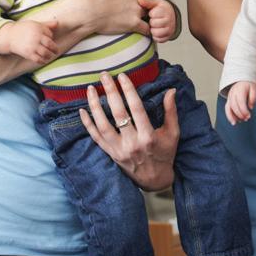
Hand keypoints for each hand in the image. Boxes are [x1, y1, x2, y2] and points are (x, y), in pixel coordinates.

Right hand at [0, 19, 57, 63]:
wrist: (9, 36)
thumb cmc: (24, 29)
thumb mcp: (35, 24)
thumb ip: (47, 24)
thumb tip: (58, 23)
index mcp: (39, 29)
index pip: (50, 35)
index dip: (51, 38)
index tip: (50, 40)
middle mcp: (36, 37)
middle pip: (50, 45)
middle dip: (55, 49)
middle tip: (56, 51)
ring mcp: (32, 46)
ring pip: (46, 53)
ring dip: (49, 56)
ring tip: (50, 56)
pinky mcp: (28, 53)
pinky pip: (38, 59)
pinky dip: (42, 61)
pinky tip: (43, 60)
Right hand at [70, 0, 147, 35]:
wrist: (82, 11)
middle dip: (135, 1)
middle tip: (125, 7)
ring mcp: (135, 9)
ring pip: (144, 11)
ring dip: (140, 14)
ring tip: (132, 18)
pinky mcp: (133, 23)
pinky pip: (146, 27)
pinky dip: (145, 29)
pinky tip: (140, 29)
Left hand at [79, 71, 176, 190]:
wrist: (154, 180)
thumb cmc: (165, 154)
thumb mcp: (173, 133)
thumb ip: (171, 111)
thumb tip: (171, 90)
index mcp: (148, 136)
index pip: (136, 108)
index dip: (128, 91)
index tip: (123, 76)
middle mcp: (131, 143)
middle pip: (118, 114)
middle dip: (110, 92)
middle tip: (105, 75)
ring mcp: (118, 149)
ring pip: (102, 125)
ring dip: (95, 105)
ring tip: (91, 88)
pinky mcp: (110, 154)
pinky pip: (95, 138)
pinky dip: (87, 124)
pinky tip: (82, 111)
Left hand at [141, 0, 176, 42]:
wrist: (171, 16)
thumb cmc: (161, 9)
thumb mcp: (155, 3)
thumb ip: (147, 2)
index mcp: (165, 11)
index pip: (153, 15)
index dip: (151, 14)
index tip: (152, 13)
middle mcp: (169, 20)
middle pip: (154, 24)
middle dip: (151, 22)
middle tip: (152, 20)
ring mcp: (169, 29)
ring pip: (156, 33)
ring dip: (152, 30)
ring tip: (153, 26)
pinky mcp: (169, 36)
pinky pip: (159, 39)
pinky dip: (155, 37)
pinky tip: (155, 31)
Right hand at [225, 81, 255, 124]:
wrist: (241, 79)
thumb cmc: (248, 84)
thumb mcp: (254, 88)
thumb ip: (253, 97)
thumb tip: (251, 107)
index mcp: (240, 90)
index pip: (240, 102)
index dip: (244, 110)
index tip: (249, 116)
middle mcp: (233, 94)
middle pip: (234, 106)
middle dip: (239, 114)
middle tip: (246, 119)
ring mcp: (229, 97)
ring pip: (228, 108)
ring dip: (232, 116)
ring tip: (236, 123)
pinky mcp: (228, 100)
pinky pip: (227, 109)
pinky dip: (229, 115)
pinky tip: (233, 121)